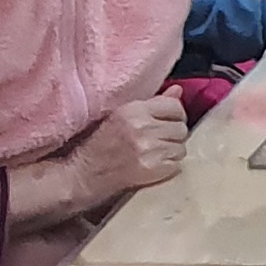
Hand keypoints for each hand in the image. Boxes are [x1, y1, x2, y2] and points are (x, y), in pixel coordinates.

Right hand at [68, 94, 189, 200]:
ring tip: (155, 154)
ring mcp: (148, 149)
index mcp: (134, 110)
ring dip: (172, 152)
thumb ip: (153, 102)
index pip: (175, 106)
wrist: (84, 173)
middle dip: (173, 135)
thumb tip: (178, 92)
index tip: (169, 122)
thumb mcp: (122, 114)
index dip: (175, 115)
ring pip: (181, 148)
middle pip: (181, 128)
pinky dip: (169, 166)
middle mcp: (142, 127)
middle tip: (159, 141)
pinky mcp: (151, 169)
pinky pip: (176, 165)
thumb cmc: (100, 144)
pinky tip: (154, 165)